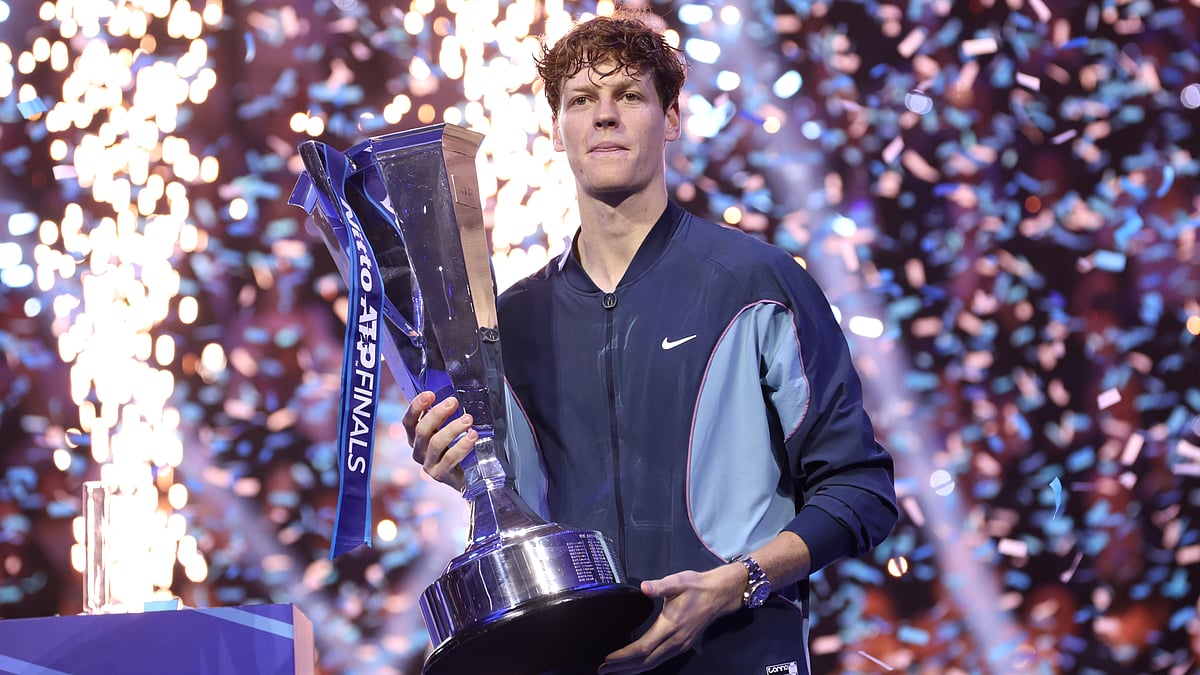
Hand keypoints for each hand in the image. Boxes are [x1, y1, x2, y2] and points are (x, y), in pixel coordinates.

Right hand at [402, 392, 474, 490]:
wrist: (469, 478)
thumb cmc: (456, 449)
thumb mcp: (446, 431)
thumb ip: (444, 417)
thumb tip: (451, 396)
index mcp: (416, 439)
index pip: (408, 422)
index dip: (416, 407)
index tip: (429, 394)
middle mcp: (418, 452)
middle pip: (421, 430)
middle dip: (437, 414)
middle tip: (453, 402)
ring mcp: (428, 465)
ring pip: (436, 443)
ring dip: (453, 428)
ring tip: (468, 419)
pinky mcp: (441, 475)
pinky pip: (450, 458)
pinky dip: (462, 445)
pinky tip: (472, 436)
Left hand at [597, 563, 744, 673]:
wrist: (719, 595)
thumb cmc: (698, 587)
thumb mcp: (678, 581)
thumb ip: (660, 586)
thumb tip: (645, 587)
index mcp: (671, 625)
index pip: (643, 648)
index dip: (624, 656)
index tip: (609, 658)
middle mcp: (675, 640)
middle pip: (645, 662)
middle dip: (623, 668)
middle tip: (603, 670)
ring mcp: (680, 645)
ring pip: (653, 664)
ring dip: (632, 670)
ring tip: (615, 671)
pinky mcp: (682, 645)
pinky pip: (660, 661)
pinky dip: (645, 666)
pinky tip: (636, 665)